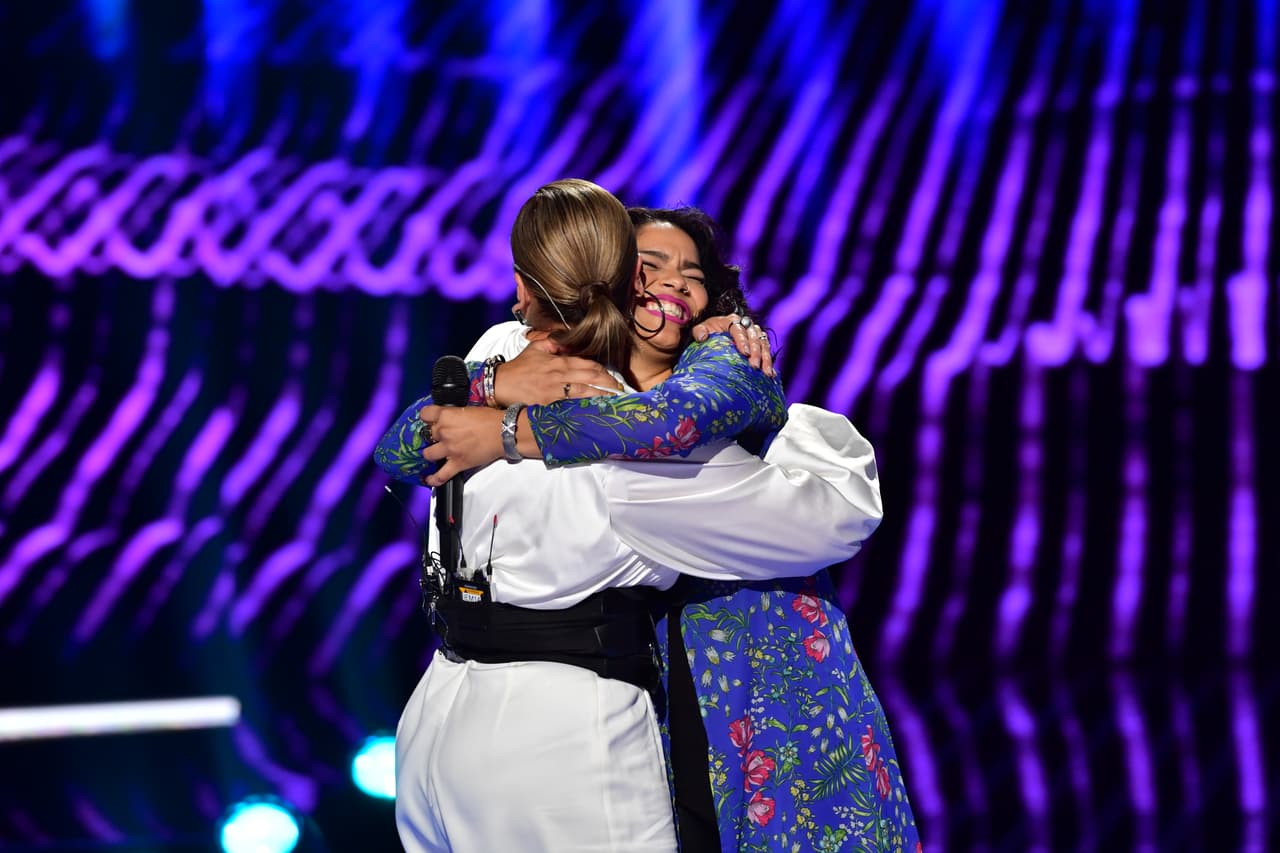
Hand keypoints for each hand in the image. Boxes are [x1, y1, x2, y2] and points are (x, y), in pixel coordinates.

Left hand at [418, 405, 504, 485]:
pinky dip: (434, 479)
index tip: (430, 419)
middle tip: (442, 436)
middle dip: (434, 435)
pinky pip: (441, 475)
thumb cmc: (491, 419)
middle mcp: (444, 432)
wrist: (503, 432)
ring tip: (436, 453)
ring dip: (431, 453)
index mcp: (446, 415)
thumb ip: (454, 414)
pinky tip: (429, 479)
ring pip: (428, 454)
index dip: (427, 417)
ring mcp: (450, 449)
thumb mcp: (468, 409)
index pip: (425, 414)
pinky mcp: (457, 463)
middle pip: (427, 434)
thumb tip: (450, 418)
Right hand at [493, 342, 623, 405]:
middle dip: (609, 384)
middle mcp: (560, 375)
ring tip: (614, 400)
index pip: (589, 364)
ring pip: (585, 391)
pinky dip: (584, 407)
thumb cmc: (519, 367)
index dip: (604, 371)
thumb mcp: (536, 348)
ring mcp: (555, 391)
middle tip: (621, 390)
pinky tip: (595, 410)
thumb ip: (554, 342)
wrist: (500, 384)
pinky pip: (571, 405)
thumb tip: (568, 338)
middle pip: (592, 377)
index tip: (614, 378)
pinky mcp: (549, 404)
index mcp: (559, 361)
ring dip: (602, 395)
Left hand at [692, 313, 773, 375]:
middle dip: (756, 352)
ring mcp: (755, 333)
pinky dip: (769, 361)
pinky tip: (770, 373)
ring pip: (763, 343)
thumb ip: (699, 331)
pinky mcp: (760, 341)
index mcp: (732, 320)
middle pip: (754, 337)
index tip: (745, 353)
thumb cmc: (709, 332)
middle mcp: (746, 324)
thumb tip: (702, 337)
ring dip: (766, 358)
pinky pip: (767, 350)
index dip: (743, 340)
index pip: (739, 329)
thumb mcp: (702, 329)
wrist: (717, 333)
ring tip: (766, 373)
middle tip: (755, 366)